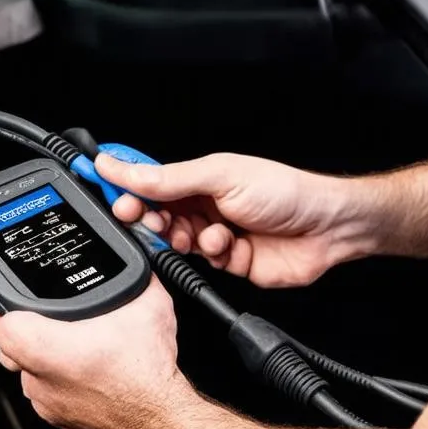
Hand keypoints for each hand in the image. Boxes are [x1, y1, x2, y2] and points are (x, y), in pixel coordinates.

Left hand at [0, 278, 196, 428]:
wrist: (164, 417)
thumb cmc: (148, 371)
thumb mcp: (148, 305)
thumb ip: (137, 278)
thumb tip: (139, 265)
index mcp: (46, 348)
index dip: (0, 309)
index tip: (10, 303)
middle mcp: (40, 381)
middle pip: (11, 352)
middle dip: (25, 336)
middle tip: (50, 324)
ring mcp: (51, 407)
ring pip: (33, 378)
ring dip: (48, 364)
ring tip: (77, 350)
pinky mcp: (67, 425)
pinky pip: (55, 400)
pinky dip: (68, 389)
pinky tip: (92, 377)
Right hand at [95, 152, 375, 287]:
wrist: (327, 228)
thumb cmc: (285, 191)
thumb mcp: (219, 176)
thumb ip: (165, 179)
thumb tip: (118, 166)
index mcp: (198, 176)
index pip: (148, 179)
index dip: (124, 185)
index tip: (100, 187)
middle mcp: (204, 203)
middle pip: (155, 214)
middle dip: (147, 217)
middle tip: (140, 217)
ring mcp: (215, 233)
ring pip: (175, 241)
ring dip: (182, 238)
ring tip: (199, 231)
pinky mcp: (228, 261)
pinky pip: (201, 262)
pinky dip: (210, 253)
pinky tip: (225, 244)